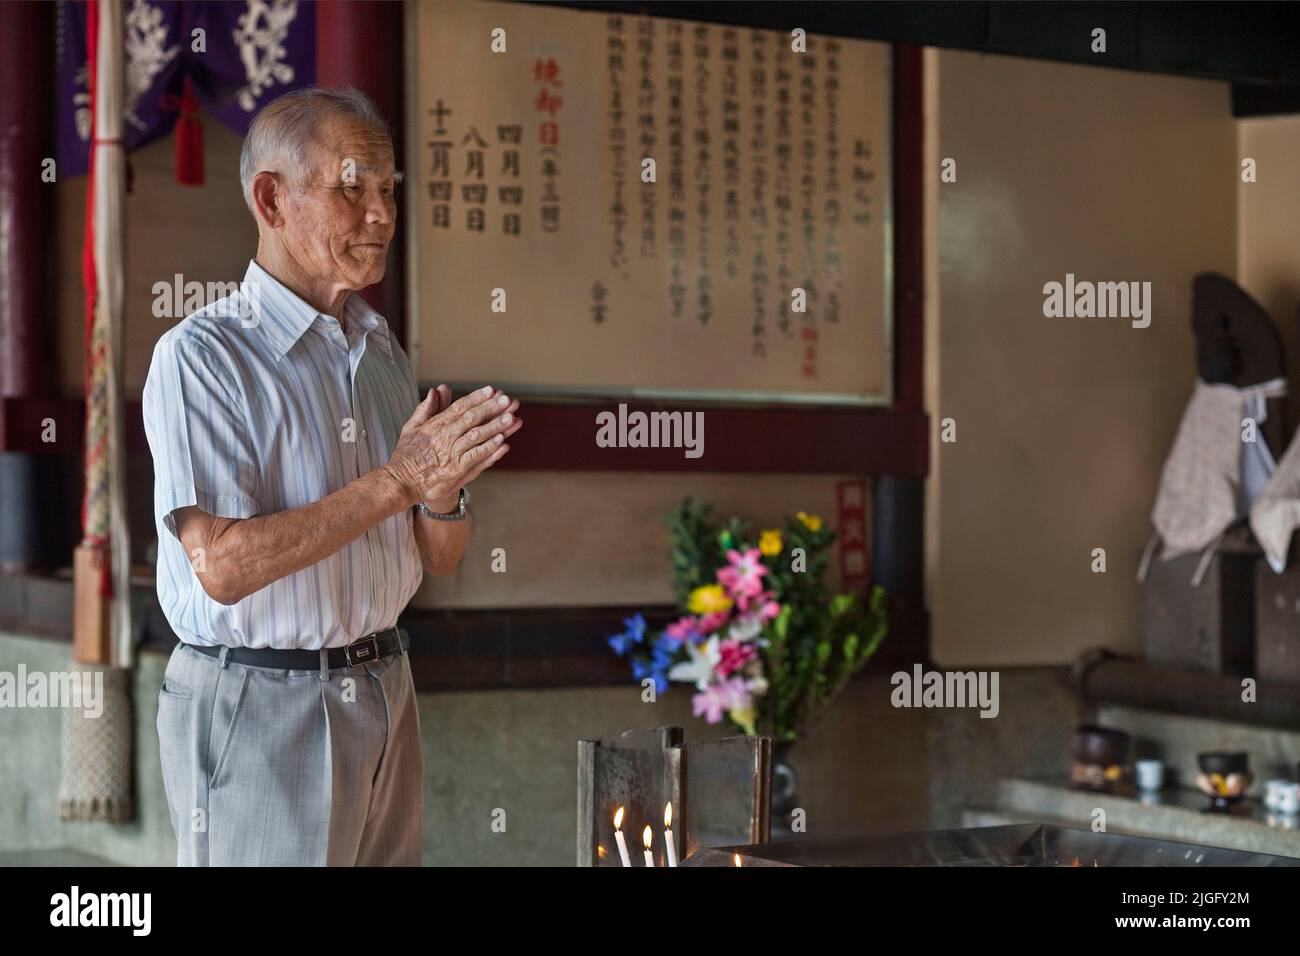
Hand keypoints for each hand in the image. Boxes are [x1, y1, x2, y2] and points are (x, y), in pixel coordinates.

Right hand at [383, 383, 522, 507]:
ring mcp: (451, 455)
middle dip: (491, 408)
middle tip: (508, 400)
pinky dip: (489, 450)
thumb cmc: (407, 454)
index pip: (459, 407)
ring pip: (476, 437)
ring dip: (495, 427)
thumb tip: (436, 390)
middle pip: (471, 419)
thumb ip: (426, 408)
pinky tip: (502, 442)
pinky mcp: (455, 471)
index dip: (477, 398)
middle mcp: (444, 438)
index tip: (492, 390)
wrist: (400, 482)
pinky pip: (475, 458)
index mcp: (434, 425)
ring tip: (511, 418)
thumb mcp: (411, 427)